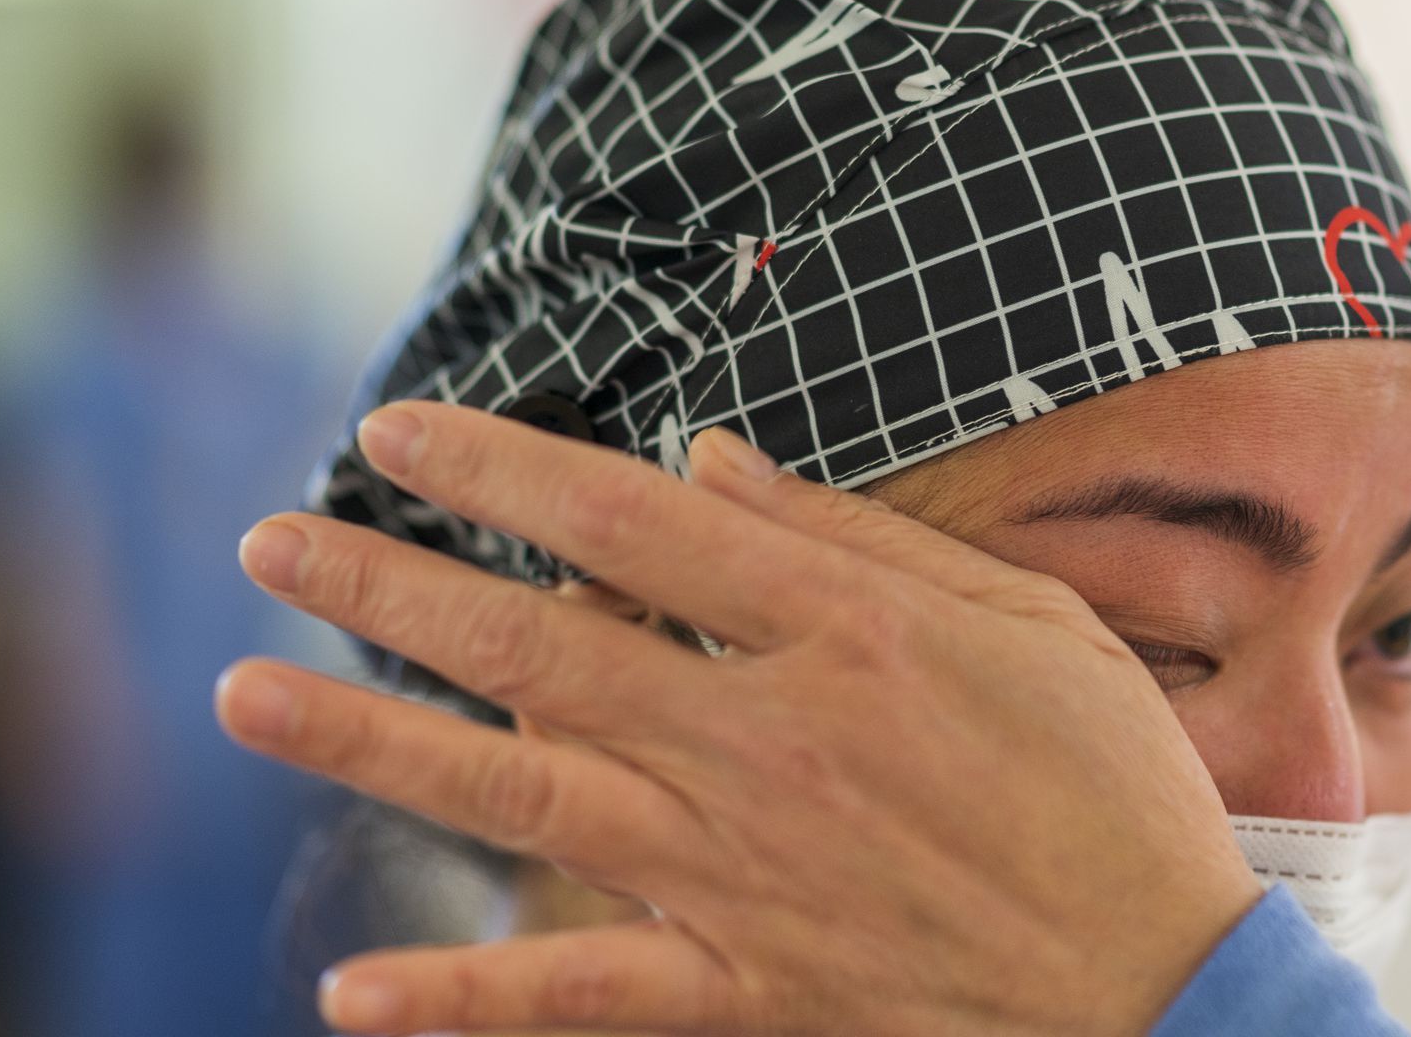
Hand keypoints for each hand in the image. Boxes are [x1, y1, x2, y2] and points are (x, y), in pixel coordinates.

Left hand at [216, 400, 1261, 1035]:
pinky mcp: (747, 982)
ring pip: (521, 795)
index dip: (496, 468)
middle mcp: (764, 740)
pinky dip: (466, 998)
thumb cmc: (1111, 787)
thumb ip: (858, 538)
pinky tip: (353, 993)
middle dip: (389, 584)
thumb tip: (713, 459)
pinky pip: (584, 994)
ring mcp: (743, 868)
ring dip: (373, 745)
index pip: (624, 522)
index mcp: (840, 634)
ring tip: (247, 700)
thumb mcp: (1024, 617)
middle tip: (271, 540)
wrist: (1163, 981)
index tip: (403, 431)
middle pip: (535, 643)